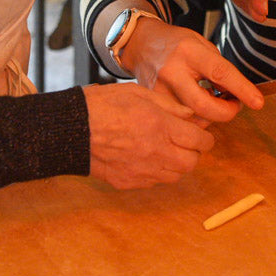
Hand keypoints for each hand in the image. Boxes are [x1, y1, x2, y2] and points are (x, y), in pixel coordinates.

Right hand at [83, 82, 215, 189]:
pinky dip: (157, 172)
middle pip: (191, 162)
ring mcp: (142, 171)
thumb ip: (169, 105)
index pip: (200, 140)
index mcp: (160, 126)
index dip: (205, 136)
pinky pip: (154, 182)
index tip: (201, 132)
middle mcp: (155, 152)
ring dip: (177, 163)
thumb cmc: (102, 105)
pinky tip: (147, 157)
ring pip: (176, 176)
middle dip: (194, 152)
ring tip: (166, 149)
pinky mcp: (128, 182)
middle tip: (185, 141)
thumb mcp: (138, 93)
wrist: (71, 129)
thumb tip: (191, 114)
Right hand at [121, 15, 263, 122]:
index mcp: (188, 52)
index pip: (220, 73)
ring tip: (215, 102)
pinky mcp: (153, 104)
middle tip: (234, 105)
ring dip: (211, 116)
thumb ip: (219, 68)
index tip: (258, 102)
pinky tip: (199, 107)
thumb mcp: (201, 44)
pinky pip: (180, 120)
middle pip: (204, 105)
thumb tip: (235, 94)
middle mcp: (172, 72)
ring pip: (192, 118)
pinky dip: (195, 118)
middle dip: (226, 112)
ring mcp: (159, 90)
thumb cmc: (175, 43)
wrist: (141, 44)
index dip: (242, 89)